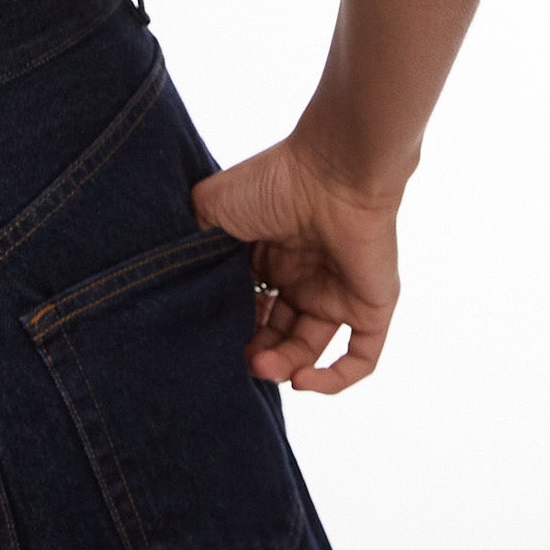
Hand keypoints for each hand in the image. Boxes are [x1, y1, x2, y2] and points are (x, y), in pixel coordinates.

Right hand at [192, 136, 402, 393]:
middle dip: (254, 354)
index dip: (230, 327)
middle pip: (276, 335)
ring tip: (261, 367)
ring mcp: (338, 293)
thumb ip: (192, 243)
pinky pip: (360, 357)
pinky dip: (333, 379)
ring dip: (283, 368)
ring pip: (309, 350)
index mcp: (269, 256)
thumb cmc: (274, 183)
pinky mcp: (370, 306)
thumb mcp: (212, 207)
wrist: (334, 169)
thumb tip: (179, 282)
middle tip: (238, 360)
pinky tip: (302, 380)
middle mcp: (303, 278)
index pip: (247, 308)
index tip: (212, 337)